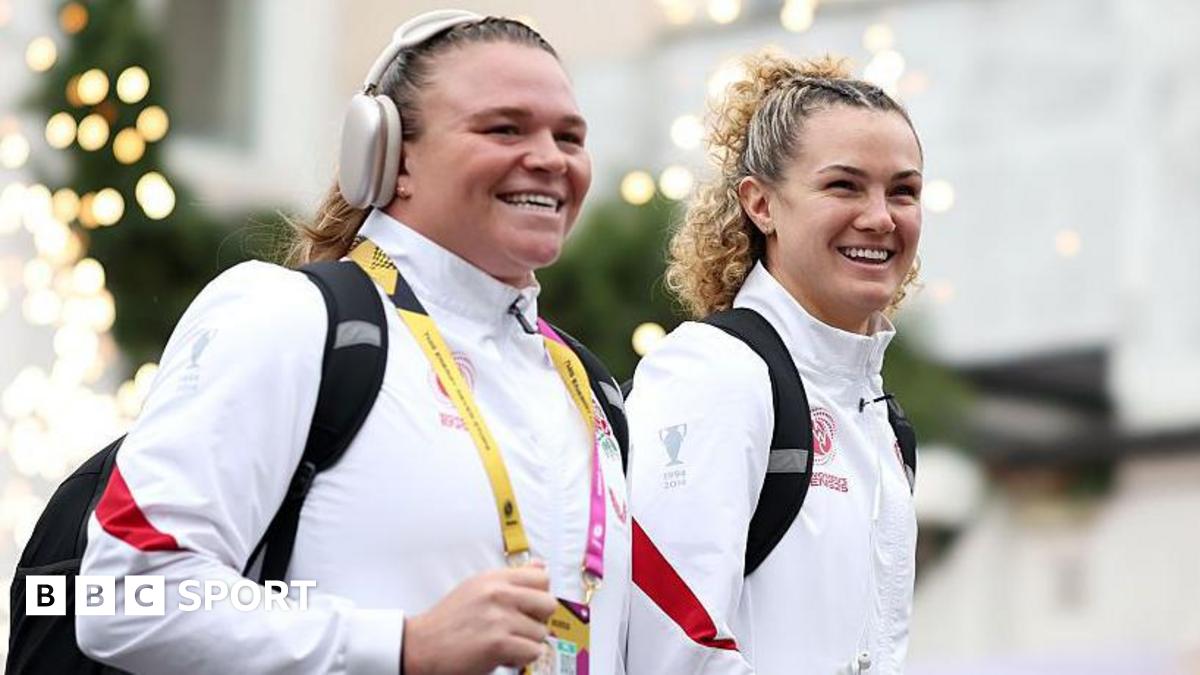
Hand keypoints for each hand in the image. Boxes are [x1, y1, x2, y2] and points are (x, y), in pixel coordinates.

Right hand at [402, 561, 556, 674]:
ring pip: (541, 633)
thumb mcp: (477, 587)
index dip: (538, 596)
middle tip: (519, 628)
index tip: (528, 607)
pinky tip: (503, 655)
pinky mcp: (498, 643)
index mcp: (494, 578)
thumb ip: (509, 578)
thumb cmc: (449, 621)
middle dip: (538, 620)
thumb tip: (540, 566)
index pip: (542, 578)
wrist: (422, 645)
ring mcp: (499, 618)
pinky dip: (520, 658)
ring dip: (526, 643)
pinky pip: (533, 652)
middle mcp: (498, 594)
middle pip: (548, 604)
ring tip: (503, 642)